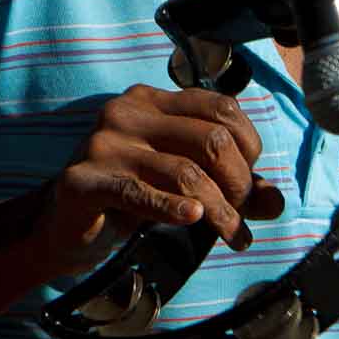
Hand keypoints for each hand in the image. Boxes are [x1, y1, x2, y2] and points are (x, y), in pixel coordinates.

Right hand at [29, 84, 284, 282]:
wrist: (62, 226)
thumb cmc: (128, 199)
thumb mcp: (180, 185)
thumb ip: (227, 187)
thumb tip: (276, 201)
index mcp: (150, 101)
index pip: (221, 107)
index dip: (249, 146)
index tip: (248, 185)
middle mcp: (126, 113)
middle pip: (211, 139)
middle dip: (238, 183)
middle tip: (239, 219)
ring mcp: (103, 144)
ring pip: (185, 172)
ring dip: (220, 212)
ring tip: (233, 238)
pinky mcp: (84, 180)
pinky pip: (139, 193)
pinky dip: (171, 207)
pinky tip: (191, 218)